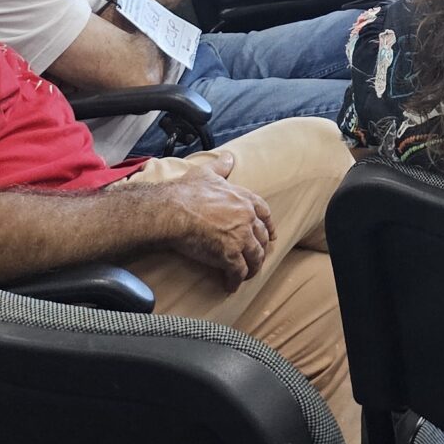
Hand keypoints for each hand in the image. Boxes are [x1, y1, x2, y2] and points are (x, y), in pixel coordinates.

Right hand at [156, 163, 273, 290]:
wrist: (173, 211)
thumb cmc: (186, 192)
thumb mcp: (207, 173)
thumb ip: (221, 166)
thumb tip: (229, 157)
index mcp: (244, 199)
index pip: (265, 213)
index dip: (269, 226)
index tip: (270, 234)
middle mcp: (247, 218)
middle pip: (262, 238)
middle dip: (260, 249)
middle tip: (256, 258)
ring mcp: (240, 237)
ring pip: (255, 257)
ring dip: (252, 268)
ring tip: (245, 275)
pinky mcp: (229, 255)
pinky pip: (238, 272)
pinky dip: (235, 281)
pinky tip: (230, 286)